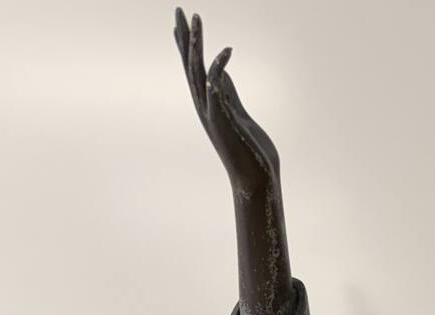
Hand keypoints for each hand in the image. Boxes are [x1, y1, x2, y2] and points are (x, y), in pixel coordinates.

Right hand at [174, 8, 279, 191]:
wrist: (255, 179)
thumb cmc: (250, 150)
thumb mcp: (237, 114)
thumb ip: (228, 95)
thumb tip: (221, 75)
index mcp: (208, 103)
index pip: (193, 68)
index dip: (186, 44)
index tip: (181, 21)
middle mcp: (205, 106)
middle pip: (189, 64)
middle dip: (185, 36)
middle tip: (179, 9)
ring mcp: (212, 113)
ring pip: (198, 72)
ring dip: (196, 44)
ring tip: (196, 18)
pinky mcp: (223, 120)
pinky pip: (218, 88)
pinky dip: (220, 68)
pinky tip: (227, 50)